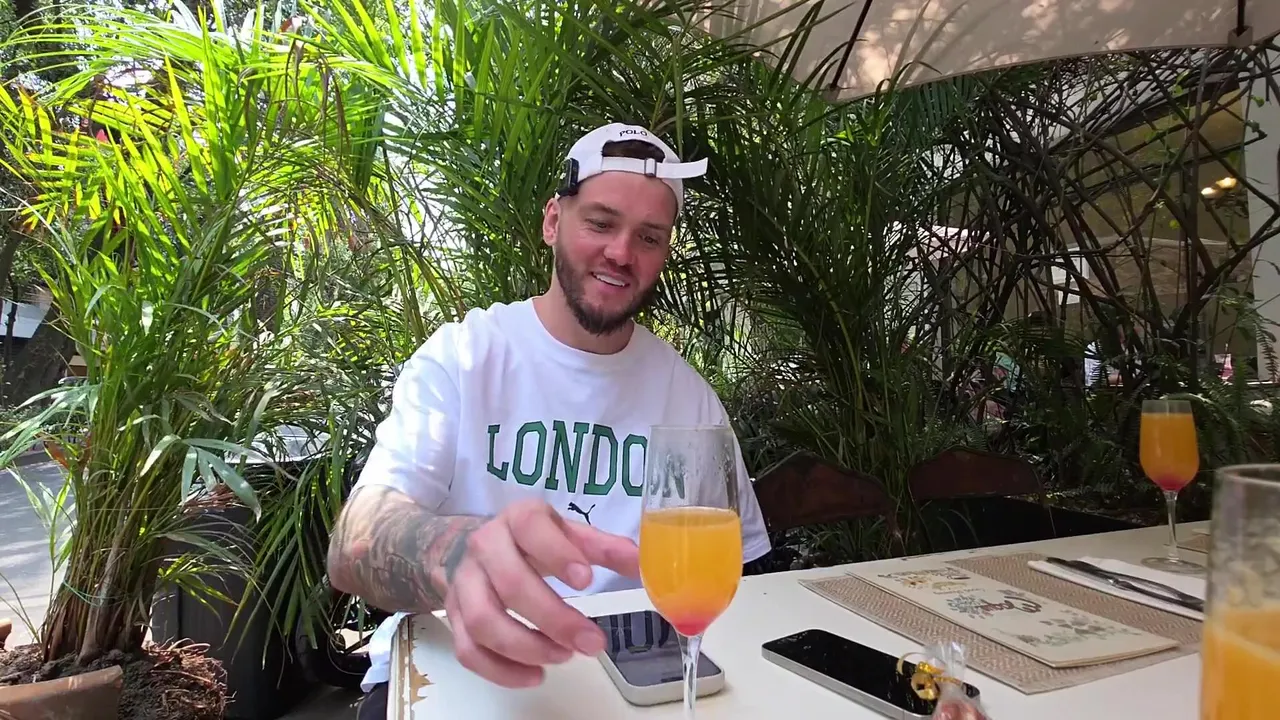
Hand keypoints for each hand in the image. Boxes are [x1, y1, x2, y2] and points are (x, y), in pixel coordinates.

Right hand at [443, 499, 639, 687]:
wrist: (479, 547)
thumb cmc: (532, 541)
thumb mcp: (568, 534)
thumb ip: (603, 548)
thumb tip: (641, 562)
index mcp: (517, 519)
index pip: (531, 528)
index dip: (558, 554)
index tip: (587, 581)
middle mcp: (485, 547)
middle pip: (511, 585)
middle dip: (554, 619)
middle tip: (592, 642)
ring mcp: (465, 583)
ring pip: (484, 621)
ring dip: (526, 647)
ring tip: (563, 657)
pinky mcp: (455, 615)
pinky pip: (468, 650)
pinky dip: (500, 671)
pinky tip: (534, 675)